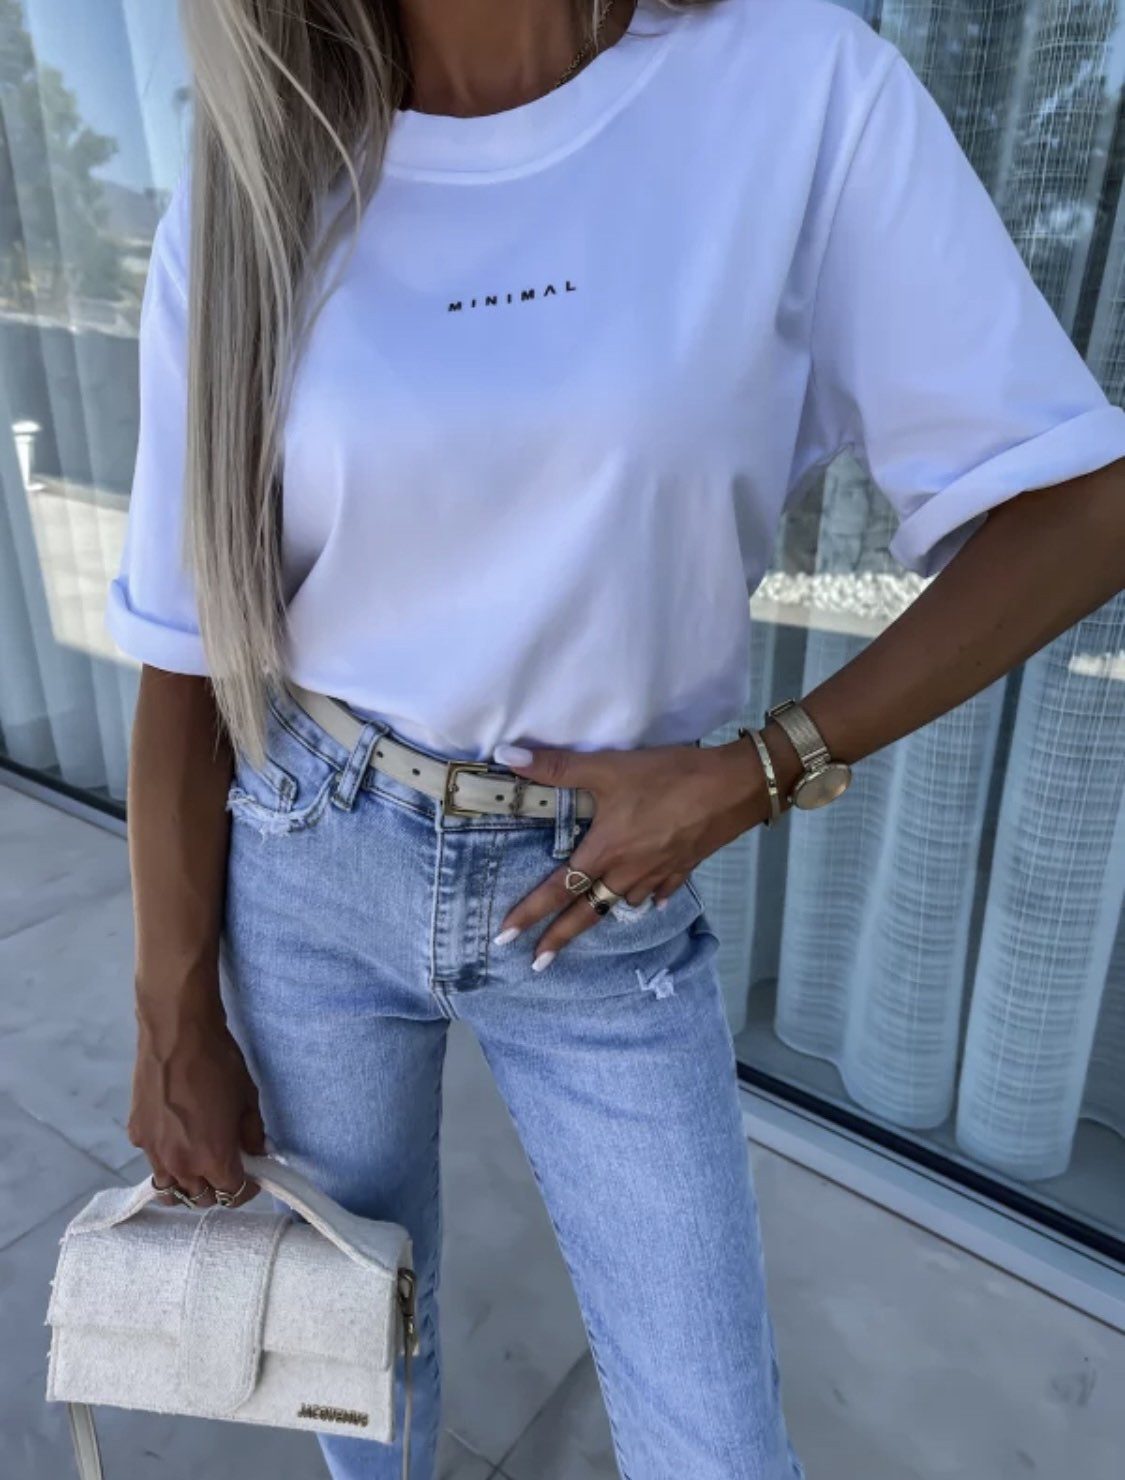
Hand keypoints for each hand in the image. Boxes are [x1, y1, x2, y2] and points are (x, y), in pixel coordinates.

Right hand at [127, 991, 265, 1209]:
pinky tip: (176, 1139)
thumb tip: (256, 1152)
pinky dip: (165, 1161)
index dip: (247, 1188)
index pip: (232, 1194)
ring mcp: (153, 1151)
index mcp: (212, 1158)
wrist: (177, 1033)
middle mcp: (180, 1164)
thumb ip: (253, 1133)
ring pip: (170, 1190)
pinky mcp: (136, 1134)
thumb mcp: (248, 1099)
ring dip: (187, 1185)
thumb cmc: (218, 1062)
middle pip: (199, 1198)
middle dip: (217, 1189)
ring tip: (199, 1166)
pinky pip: (153, 1162)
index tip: (252, 1174)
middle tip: (227, 1167)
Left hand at [491, 732, 782, 968]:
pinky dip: (648, 899)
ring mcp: (659, 873)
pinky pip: (659, 891)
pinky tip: (647, 902)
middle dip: (559, 938)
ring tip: (586, 925)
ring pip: (623, 903)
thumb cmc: (670, 777)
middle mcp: (629, 871)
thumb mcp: (609, 767)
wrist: (735, 787)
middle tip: (537, 964)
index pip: (557, 889)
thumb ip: (558, 766)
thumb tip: (506, 757)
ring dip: (602, 915)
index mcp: (606, 851)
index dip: (528, 913)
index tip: (504, 938)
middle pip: (587, 912)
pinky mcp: (684, 866)